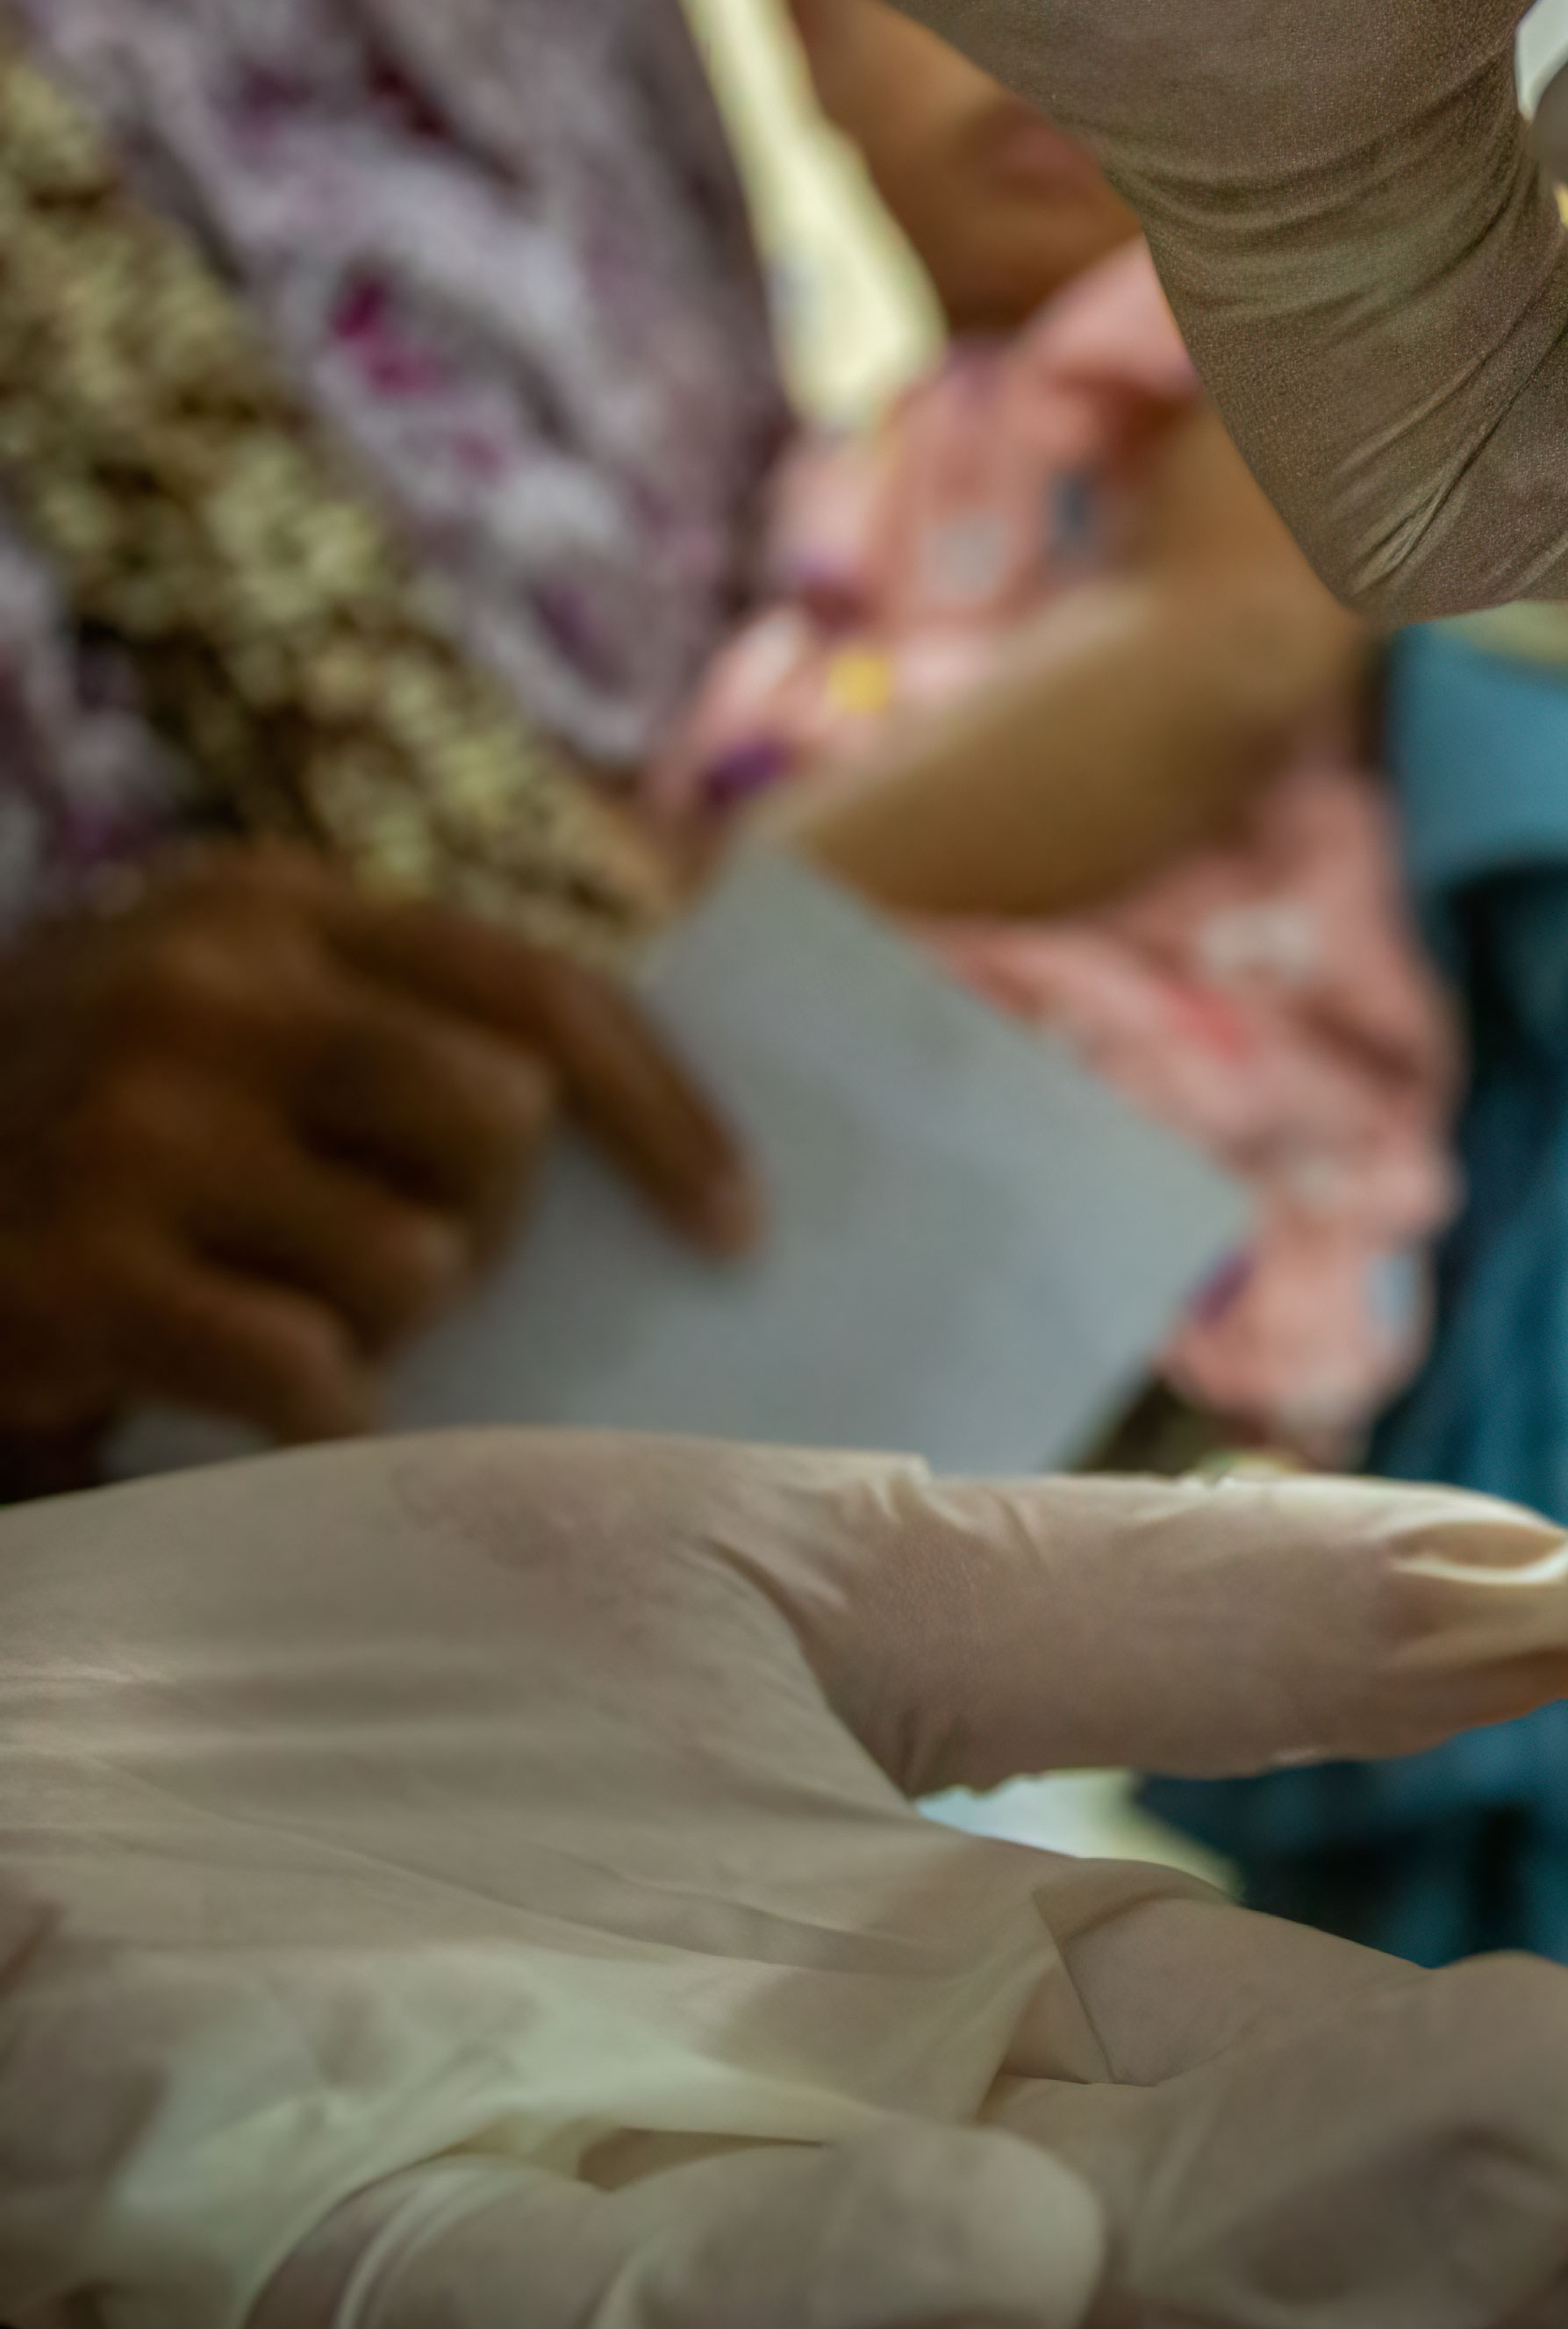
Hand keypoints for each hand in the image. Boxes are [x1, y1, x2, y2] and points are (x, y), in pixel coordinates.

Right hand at [0, 852, 748, 1461]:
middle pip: (500, 1122)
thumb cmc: (52, 1143)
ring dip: (384, 1329)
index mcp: (254, 905)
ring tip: (279, 1321)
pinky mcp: (75, 1272)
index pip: (537, 989)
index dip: (667, 1115)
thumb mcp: (203, 1032)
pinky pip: (308, 1376)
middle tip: (416, 1275)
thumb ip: (376, 1042)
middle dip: (490, 1225)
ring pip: (416, 1261)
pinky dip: (317, 1422)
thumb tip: (636, 1152)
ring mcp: (128, 1122)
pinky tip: (257, 1414)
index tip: (738, 1227)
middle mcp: (198, 984)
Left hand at [0, 1434, 1567, 2328]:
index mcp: (1031, 2042)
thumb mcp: (840, 1594)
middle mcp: (916, 2203)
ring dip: (1323, 2249)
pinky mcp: (398, 2268)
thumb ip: (1188, 1622)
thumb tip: (1563, 1590)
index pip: (1436, 2102)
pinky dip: (809, 2323)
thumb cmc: (354, 1708)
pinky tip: (1001, 2236)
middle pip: (1324, 2243)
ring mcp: (669, 2261)